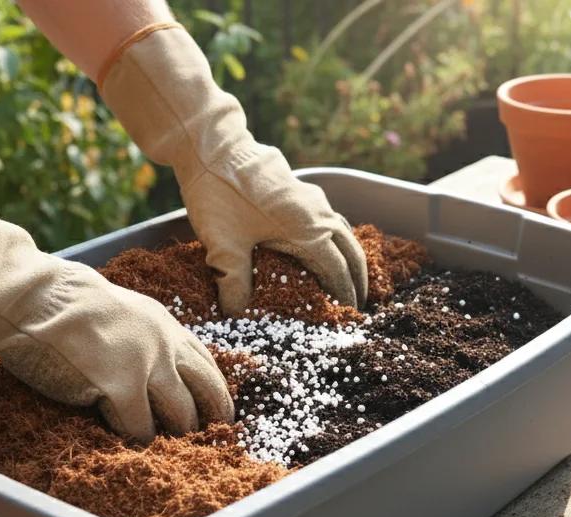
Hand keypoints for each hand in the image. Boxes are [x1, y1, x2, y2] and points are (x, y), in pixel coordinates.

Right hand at [0, 148, 232, 441]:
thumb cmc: (57, 304)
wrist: (28, 297)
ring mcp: (146, 366)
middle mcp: (164, 343)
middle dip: (212, 419)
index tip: (219, 413)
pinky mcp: (121, 387)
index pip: (206, 363)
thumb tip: (145, 364)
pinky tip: (129, 447)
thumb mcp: (114, 311)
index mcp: (164, 324)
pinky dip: (137, 441)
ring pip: (181, 415)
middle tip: (208, 440)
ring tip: (168, 450)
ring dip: (175, 436)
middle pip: (208, 391)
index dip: (216, 392)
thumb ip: (137, 336)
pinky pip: (140, 428)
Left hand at [98, 23, 366, 315]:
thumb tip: (235, 314)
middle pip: (351, 250)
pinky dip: (335, 237)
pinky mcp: (301, 189)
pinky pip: (330, 217)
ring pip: (343, 231)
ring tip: (348, 276)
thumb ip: (233, 283)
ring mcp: (312, 198)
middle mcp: (318, 213)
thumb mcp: (223, 247)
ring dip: (349, 255)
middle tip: (358, 302)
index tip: (348, 313)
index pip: (337, 269)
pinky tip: (323, 244)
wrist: (211, 148)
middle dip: (358, 277)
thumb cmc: (219, 196)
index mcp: (308, 230)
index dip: (345, 293)